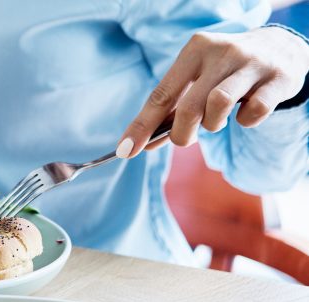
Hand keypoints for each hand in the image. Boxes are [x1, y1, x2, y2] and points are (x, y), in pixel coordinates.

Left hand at [117, 27, 308, 157]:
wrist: (281, 47)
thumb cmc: (224, 70)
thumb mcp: (197, 78)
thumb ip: (172, 109)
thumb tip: (141, 144)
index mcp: (195, 49)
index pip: (161, 94)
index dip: (141, 126)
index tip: (125, 151)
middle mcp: (222, 51)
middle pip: (188, 106)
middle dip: (180, 134)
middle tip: (183, 139)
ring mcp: (252, 63)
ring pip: (219, 106)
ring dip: (212, 125)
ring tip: (216, 120)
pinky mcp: (279, 78)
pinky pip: (255, 112)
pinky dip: (246, 121)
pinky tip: (246, 113)